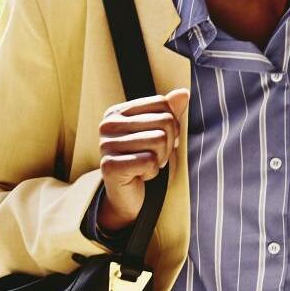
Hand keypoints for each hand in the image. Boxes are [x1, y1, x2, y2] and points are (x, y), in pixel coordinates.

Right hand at [96, 89, 188, 231]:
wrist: (128, 197)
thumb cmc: (144, 162)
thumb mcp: (161, 135)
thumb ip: (169, 113)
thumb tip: (183, 93)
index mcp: (117, 112)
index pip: (162, 104)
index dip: (172, 125)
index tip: (160, 141)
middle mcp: (108, 125)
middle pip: (164, 121)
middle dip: (168, 144)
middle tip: (155, 157)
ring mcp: (106, 145)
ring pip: (159, 140)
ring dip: (160, 159)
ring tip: (146, 166)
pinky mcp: (109, 166)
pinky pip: (149, 161)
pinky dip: (152, 172)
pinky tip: (140, 176)